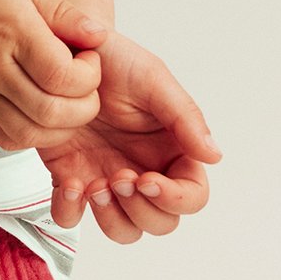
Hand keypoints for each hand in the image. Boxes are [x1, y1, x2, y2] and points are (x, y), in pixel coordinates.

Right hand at [0, 0, 114, 155]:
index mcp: (12, 31)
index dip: (89, 74)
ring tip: (67, 100)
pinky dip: (33, 136)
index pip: (62, 75)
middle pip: (52, 112)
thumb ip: (63, 12)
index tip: (88, 56)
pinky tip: (41, 112)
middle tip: (84, 83)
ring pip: (31, 134)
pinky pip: (7, 139)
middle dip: (85, 105)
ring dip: (62, 127)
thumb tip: (99, 36)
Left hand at [36, 26, 221, 242]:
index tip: (147, 179)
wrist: (67, 49)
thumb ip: (184, 116)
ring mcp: (107, 179)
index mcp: (172, 151)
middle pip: (160, 223)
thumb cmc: (116, 61)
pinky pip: (72, 217)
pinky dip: (70, 212)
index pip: (192, 196)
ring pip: (123, 230)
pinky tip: (69, 184)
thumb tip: (214, 156)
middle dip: (141, 210)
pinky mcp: (71, 179)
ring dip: (112, 218)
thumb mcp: (153, 79)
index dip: (175, 198)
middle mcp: (144, 171)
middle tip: (117, 178)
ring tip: (94, 186)